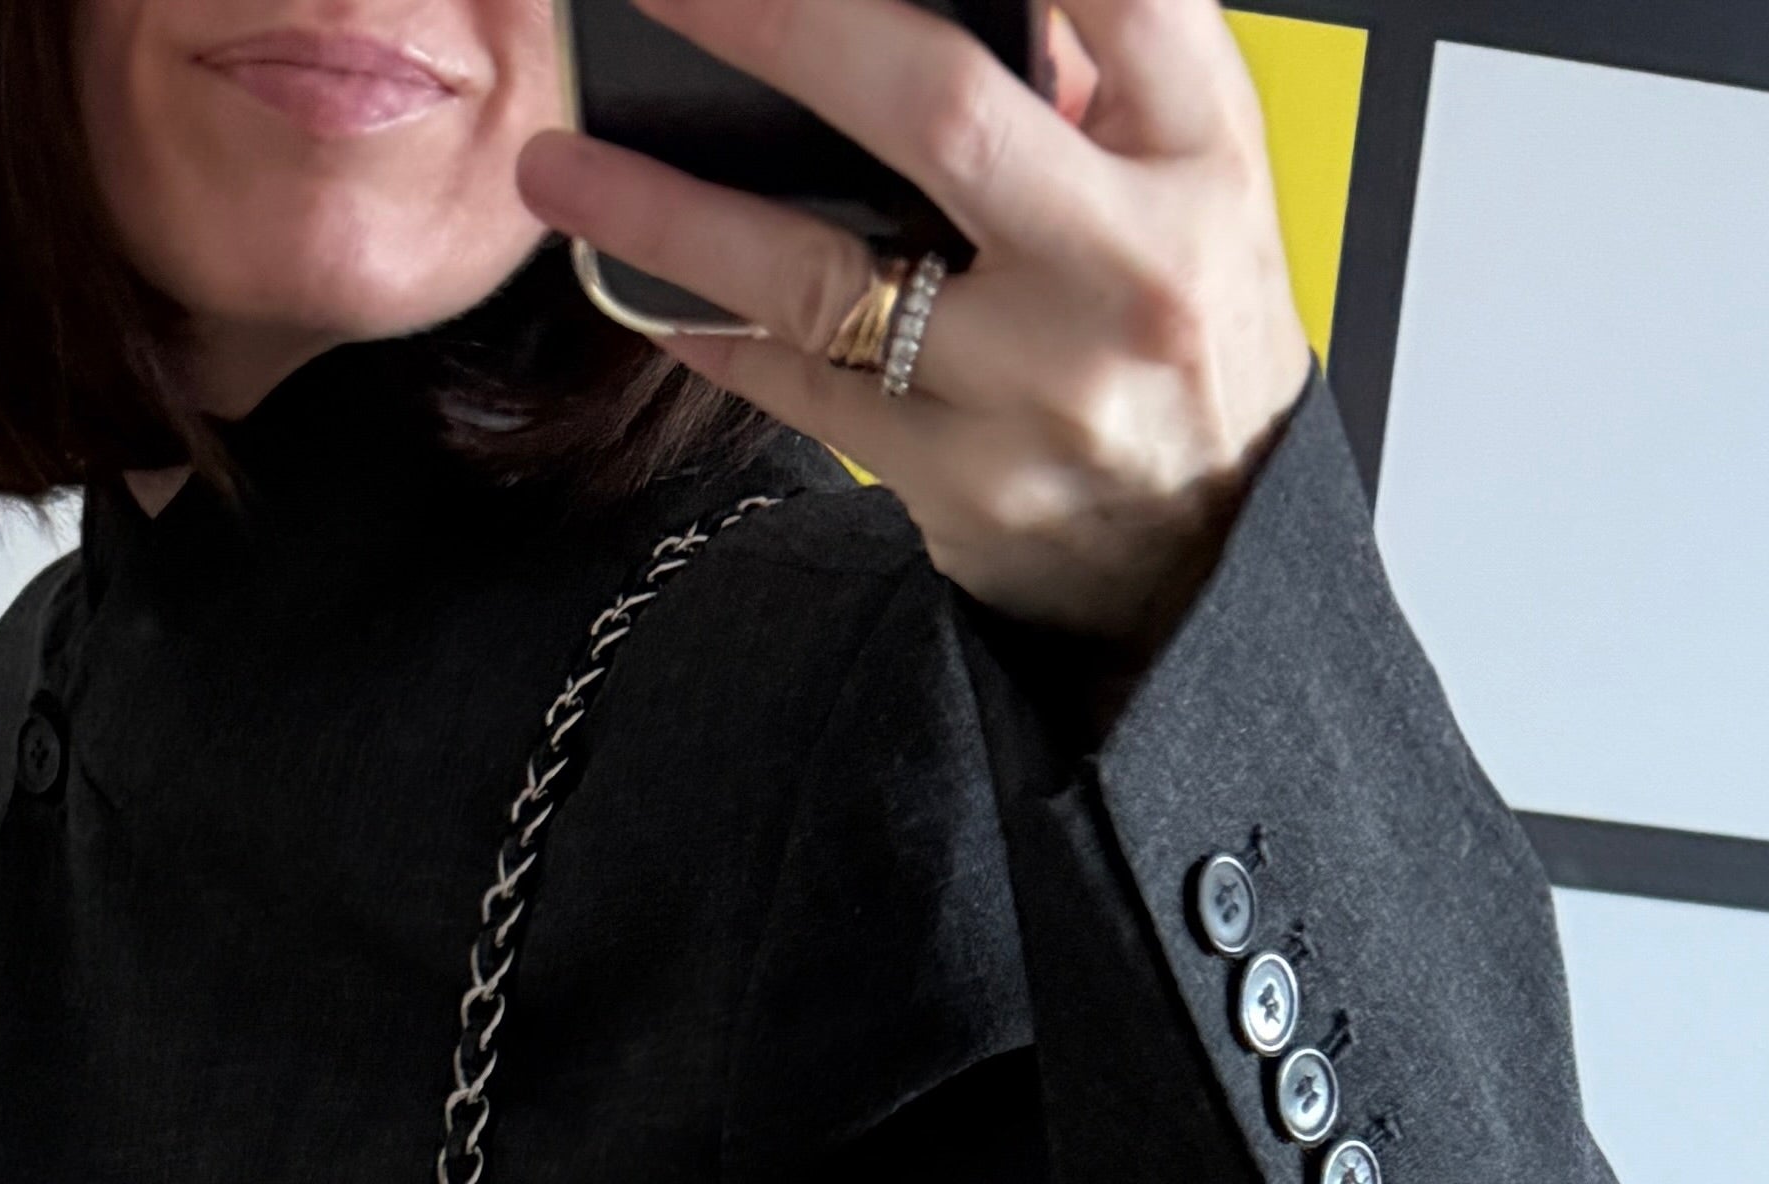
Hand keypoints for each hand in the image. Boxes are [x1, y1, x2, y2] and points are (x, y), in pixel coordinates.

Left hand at [515, 0, 1309, 647]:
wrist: (1210, 547)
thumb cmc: (1178, 321)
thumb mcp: (1185, 172)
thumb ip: (1094, 63)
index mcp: (1198, 151)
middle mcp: (1125, 265)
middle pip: (935, 107)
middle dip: (782, 24)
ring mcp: (1036, 386)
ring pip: (825, 277)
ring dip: (671, 212)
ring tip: (558, 164)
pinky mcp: (962, 480)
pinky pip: (804, 391)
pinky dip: (711, 334)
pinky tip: (633, 286)